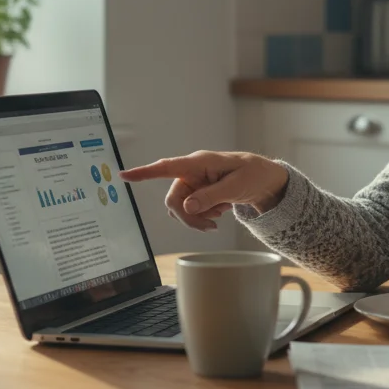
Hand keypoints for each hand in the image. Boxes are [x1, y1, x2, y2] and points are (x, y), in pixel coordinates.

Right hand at [119, 151, 288, 231]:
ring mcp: (193, 183)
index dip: (144, 173)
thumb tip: (187, 207)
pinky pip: (190, 211)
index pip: (166, 167)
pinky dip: (203, 217)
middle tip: (212, 226)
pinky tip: (219, 212)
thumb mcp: (236, 187)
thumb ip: (211, 196)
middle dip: (189, 217)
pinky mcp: (197, 193)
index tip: (124, 175)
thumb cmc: (253, 175)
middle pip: (174, 200)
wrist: (265, 181)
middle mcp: (191, 172)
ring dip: (198, 218)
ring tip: (220, 214)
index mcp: (199, 162)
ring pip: (180, 209)